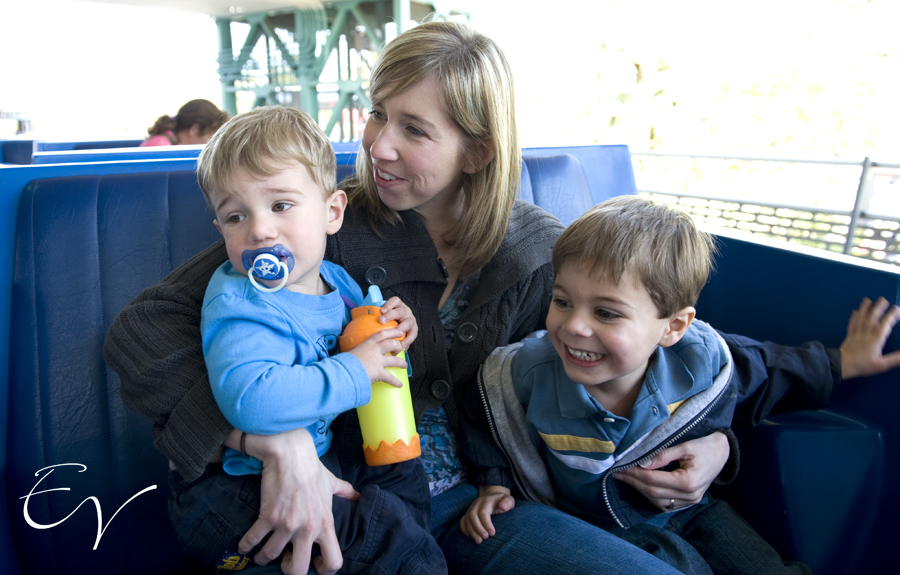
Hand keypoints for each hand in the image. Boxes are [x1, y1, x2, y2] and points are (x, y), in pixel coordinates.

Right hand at [238, 428, 359, 574]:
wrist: (291, 454)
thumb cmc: (312, 469)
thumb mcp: (332, 483)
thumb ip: (345, 492)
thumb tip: (358, 496)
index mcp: (325, 524)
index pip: (333, 561)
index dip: (324, 570)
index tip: (314, 565)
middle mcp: (308, 529)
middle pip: (299, 569)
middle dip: (288, 569)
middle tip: (284, 560)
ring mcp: (287, 524)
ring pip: (270, 556)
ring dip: (263, 557)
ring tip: (261, 554)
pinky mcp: (269, 517)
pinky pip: (253, 540)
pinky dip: (246, 545)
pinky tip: (244, 546)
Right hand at [349, 328, 407, 386]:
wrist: (344, 371)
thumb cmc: (344, 362)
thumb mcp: (352, 352)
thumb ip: (358, 352)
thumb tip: (354, 355)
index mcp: (368, 344)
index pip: (382, 334)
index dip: (392, 332)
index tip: (399, 332)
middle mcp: (375, 350)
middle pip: (392, 344)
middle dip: (398, 346)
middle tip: (400, 349)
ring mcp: (378, 361)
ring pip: (395, 360)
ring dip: (401, 363)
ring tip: (404, 365)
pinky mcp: (379, 373)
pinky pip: (390, 378)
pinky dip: (396, 382)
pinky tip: (399, 385)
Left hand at [378, 296, 418, 349]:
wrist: (396, 330)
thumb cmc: (386, 323)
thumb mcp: (381, 316)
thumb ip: (373, 314)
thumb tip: (359, 315)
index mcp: (397, 305)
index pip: (395, 301)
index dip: (389, 304)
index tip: (381, 310)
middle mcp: (405, 311)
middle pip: (400, 311)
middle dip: (391, 316)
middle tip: (382, 321)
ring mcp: (410, 320)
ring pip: (408, 322)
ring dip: (401, 328)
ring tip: (395, 333)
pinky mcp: (414, 330)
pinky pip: (413, 334)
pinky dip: (408, 339)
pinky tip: (402, 344)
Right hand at [459, 485, 514, 543]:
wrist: (493, 496)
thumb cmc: (503, 501)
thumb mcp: (509, 500)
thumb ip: (508, 502)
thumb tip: (503, 507)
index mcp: (487, 500)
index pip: (483, 512)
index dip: (486, 524)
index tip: (493, 533)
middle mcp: (477, 503)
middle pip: (472, 515)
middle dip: (478, 528)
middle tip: (485, 538)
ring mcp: (471, 508)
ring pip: (466, 519)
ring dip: (471, 531)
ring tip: (478, 541)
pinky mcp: (467, 513)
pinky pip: (462, 521)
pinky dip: (464, 529)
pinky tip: (470, 536)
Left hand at [612, 431, 728, 511]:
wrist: (723, 452)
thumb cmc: (704, 445)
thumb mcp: (683, 445)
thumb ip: (662, 455)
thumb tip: (641, 463)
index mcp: (688, 481)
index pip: (653, 480)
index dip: (634, 475)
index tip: (620, 467)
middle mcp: (690, 495)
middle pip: (653, 492)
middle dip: (633, 482)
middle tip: (617, 473)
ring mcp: (690, 501)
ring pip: (658, 501)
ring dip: (640, 490)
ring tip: (626, 478)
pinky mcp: (689, 501)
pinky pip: (666, 503)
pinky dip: (651, 496)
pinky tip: (641, 486)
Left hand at [840, 297, 899, 379]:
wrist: (842, 365)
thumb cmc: (862, 365)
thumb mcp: (881, 365)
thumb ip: (895, 358)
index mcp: (876, 339)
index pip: (885, 324)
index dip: (891, 316)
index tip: (897, 308)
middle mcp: (866, 333)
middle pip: (873, 317)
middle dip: (878, 307)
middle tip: (883, 299)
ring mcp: (856, 333)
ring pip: (861, 318)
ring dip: (864, 308)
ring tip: (867, 300)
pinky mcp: (849, 335)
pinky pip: (852, 323)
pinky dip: (854, 317)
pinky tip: (855, 312)